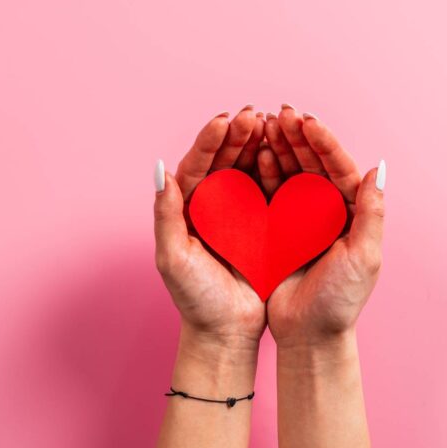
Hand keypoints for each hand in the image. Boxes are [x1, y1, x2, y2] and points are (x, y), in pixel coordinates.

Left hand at [153, 106, 268, 348]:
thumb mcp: (174, 258)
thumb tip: (160, 170)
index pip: (196, 165)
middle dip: (237, 136)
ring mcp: (238, 213)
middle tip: (253, 115)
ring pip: (247, 169)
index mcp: (187, 209)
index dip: (209, 141)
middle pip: (223, 161)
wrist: (227, 332)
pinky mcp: (262, 224)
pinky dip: (276, 168)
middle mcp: (211, 206)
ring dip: (258, 145)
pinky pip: (269, 189)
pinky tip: (285, 152)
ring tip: (271, 123)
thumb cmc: (196, 299)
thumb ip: (166, 215)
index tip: (225, 121)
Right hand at [257, 106, 385, 348]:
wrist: (308, 335)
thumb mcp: (364, 257)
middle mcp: (328, 210)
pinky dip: (264, 170)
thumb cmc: (340, 301)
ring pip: (291, 172)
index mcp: (353, 213)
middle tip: (283, 112)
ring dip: (281, 147)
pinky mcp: (277, 227)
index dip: (325, 143)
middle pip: (314, 164)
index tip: (308, 121)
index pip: (340, 168)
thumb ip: (372, 212)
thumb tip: (379, 168)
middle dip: (299, 136)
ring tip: (266, 123)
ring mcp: (302, 217)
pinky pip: (271, 191)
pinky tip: (257, 153)